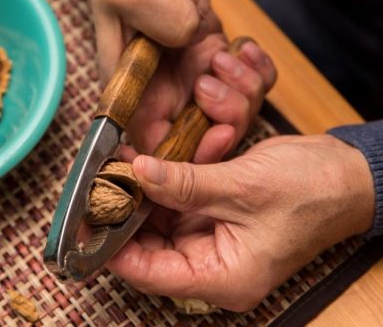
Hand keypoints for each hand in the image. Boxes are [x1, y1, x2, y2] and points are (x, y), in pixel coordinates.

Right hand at [62, 0, 275, 157]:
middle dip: (226, 120)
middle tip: (224, 79)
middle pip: (201, 137)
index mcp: (131, 93)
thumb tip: (193, 35)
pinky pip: (247, 78)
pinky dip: (256, 68)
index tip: (215, 135)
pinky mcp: (212, 53)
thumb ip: (158, 15)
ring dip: (244, 90)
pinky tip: (245, 46)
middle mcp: (161, 92)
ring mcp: (190, 75)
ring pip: (231, 111)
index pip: (156, 147)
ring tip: (229, 52)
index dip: (188, 154)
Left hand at [107, 134, 374, 310]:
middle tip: (100, 177)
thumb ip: (184, 183)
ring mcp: (212, 237)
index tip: (86, 216)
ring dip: (144, 188)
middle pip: (148, 243)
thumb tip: (137, 173)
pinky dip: (166, 178)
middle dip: (125, 207)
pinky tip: (151, 156)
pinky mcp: (213, 212)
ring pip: (159, 218)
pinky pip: (177, 198)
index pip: (150, 273)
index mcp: (222, 276)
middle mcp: (212, 263)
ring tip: (121, 160)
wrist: (346, 174)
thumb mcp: (242, 188)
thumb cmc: (311, 194)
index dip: (113, 246)